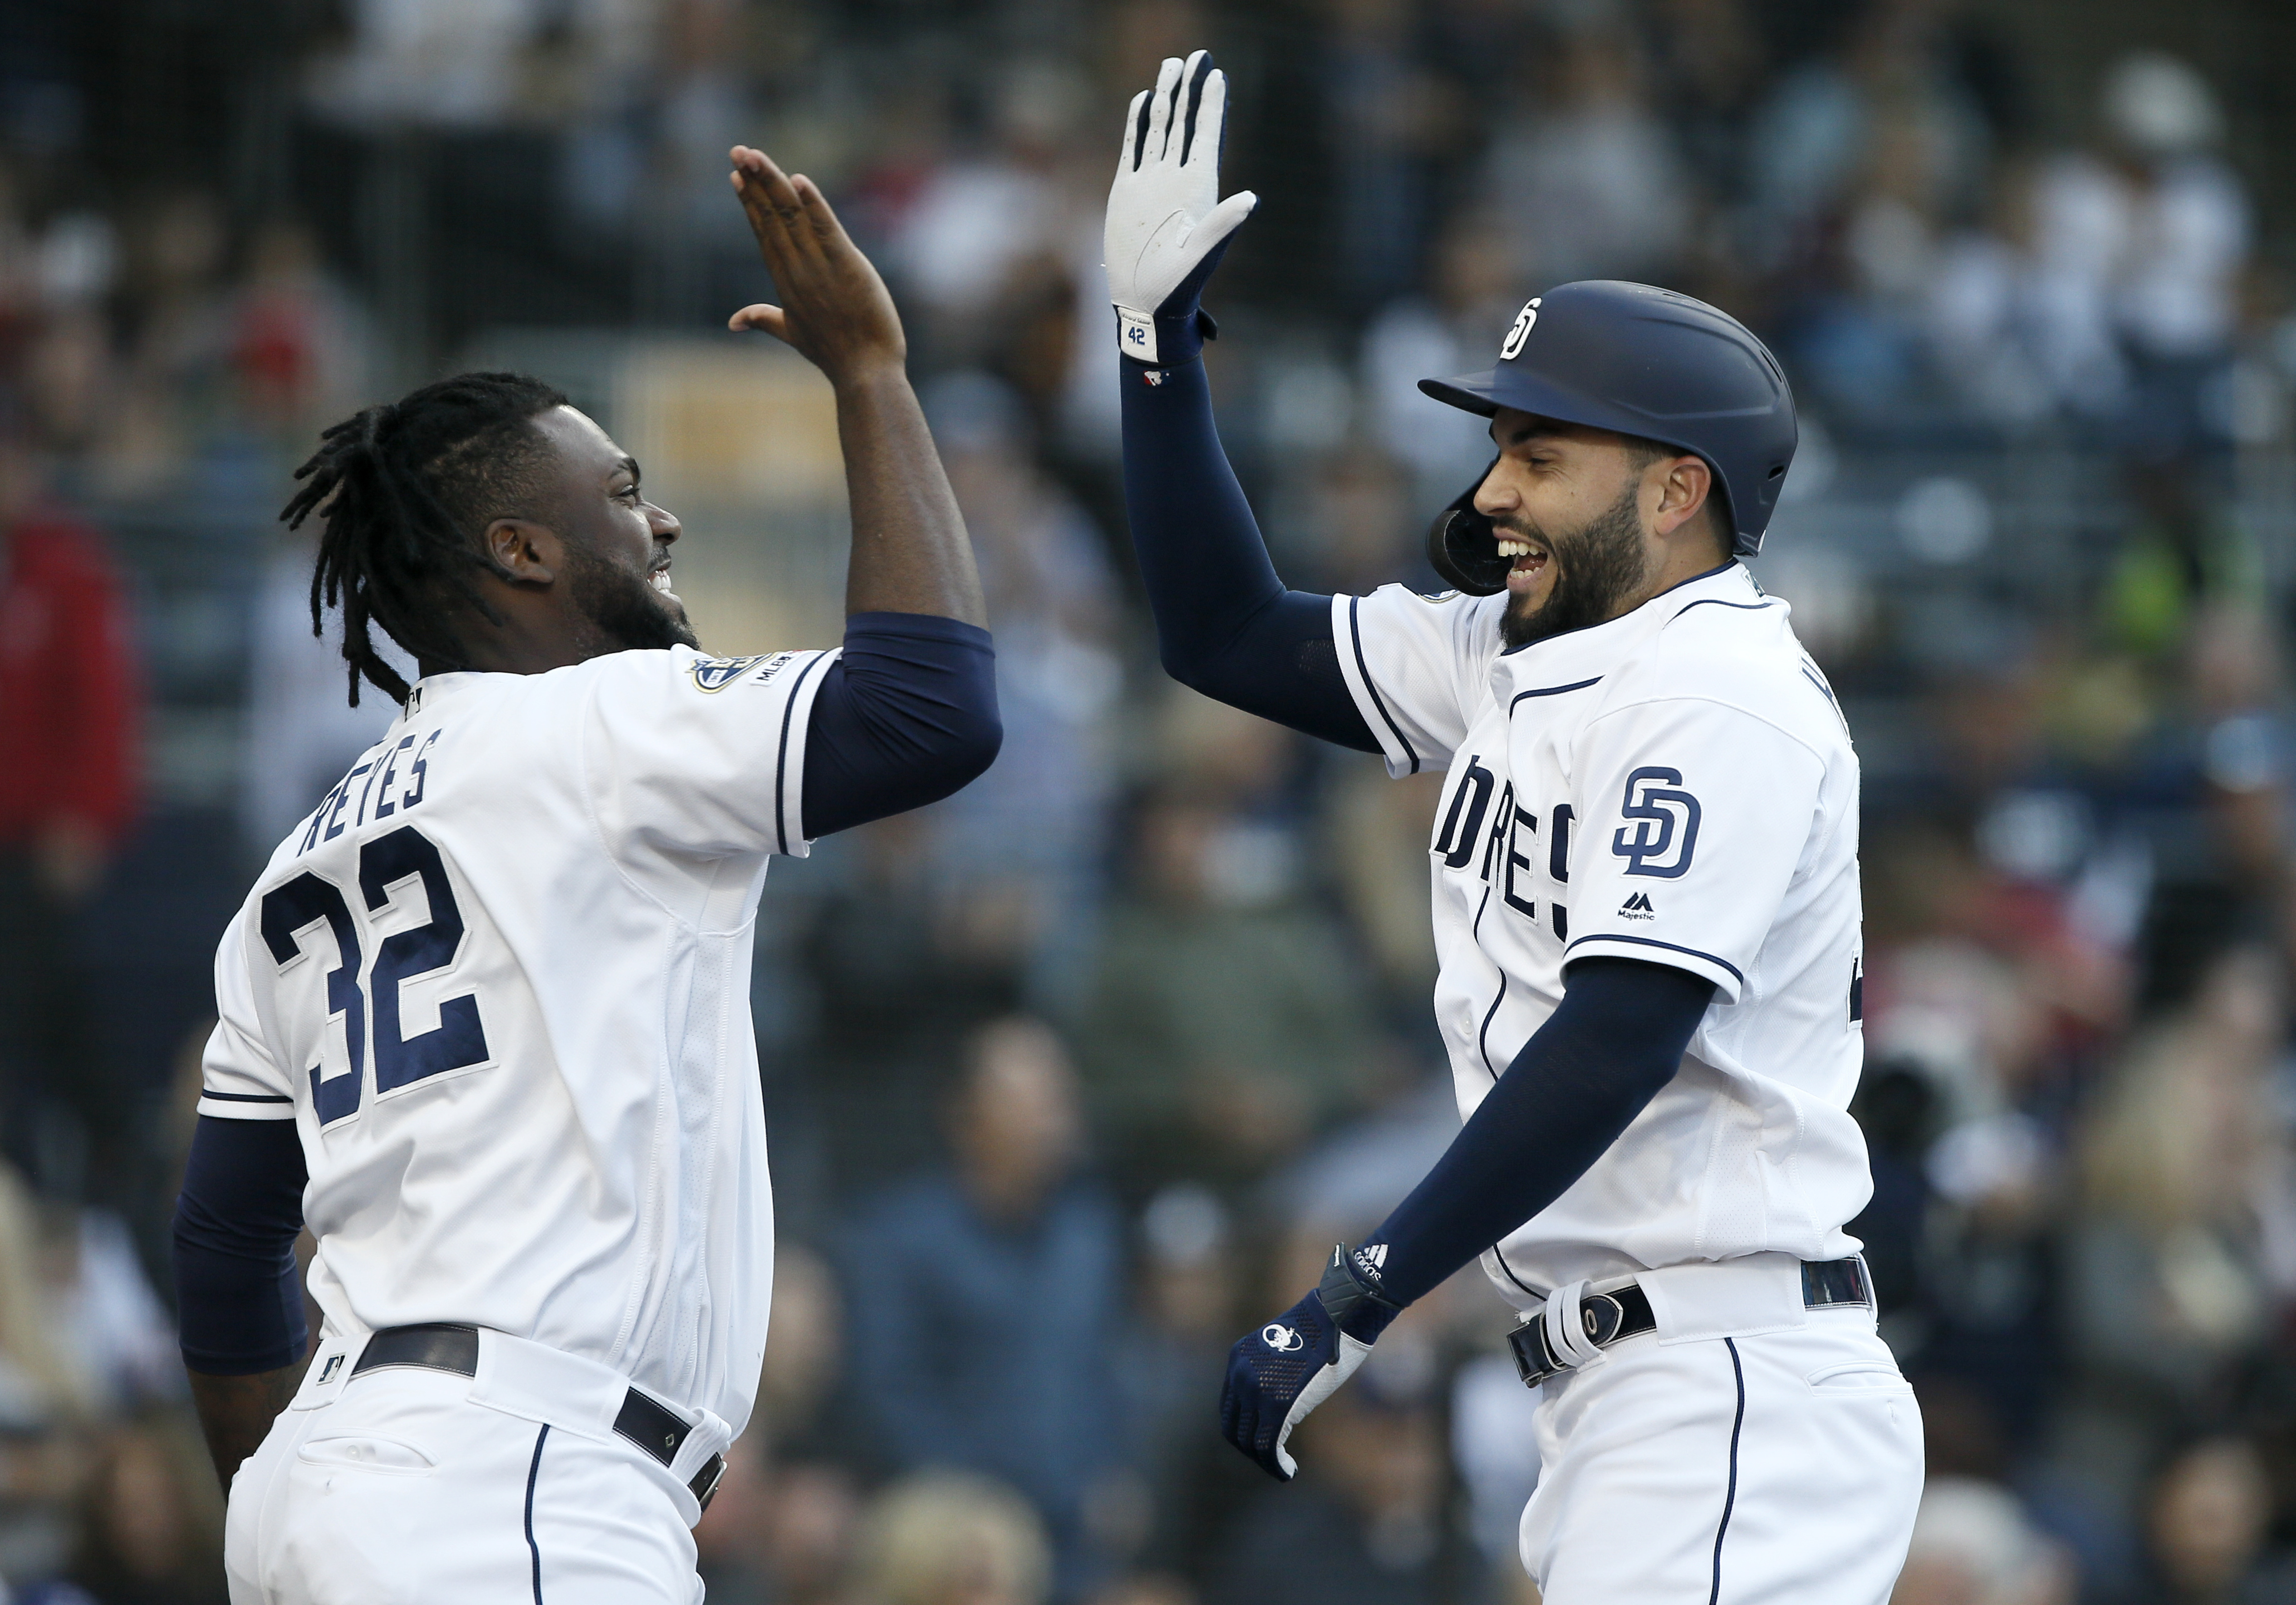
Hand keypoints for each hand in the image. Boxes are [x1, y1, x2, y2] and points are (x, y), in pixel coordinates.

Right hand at [727, 147, 904, 384]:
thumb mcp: (792, 333)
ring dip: (773, 182)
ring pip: (791, 215)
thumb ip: (763, 319)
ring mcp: (818, 267)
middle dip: (754, 181)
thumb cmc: (833, 354)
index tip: (736, 175)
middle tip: (738, 150)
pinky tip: (799, 180)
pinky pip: (826, 228)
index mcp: (784, 280)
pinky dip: (814, 204)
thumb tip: (733, 321)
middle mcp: (796, 269)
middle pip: (771, 216)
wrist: (864, 372)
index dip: (750, 202)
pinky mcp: (846, 265)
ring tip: (755, 155)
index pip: (763, 231)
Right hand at [1104, 49, 1256, 365]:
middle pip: (1185, 124)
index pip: (1207, 137)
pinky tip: (1143, 100)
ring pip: (1160, 130)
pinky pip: (1134, 149)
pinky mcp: (1128, 191)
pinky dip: (1138, 124)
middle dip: (1190, 90)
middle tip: (1196, 56)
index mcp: (1198, 189)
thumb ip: (1222, 226)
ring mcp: (1152, 183)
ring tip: (1170, 67)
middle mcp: (1176, 179)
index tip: (1217, 74)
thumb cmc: (1178, 285)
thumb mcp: (1202, 256)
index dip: (1212, 106)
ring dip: (1166, 99)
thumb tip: (1251, 200)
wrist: (1145, 302)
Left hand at [1219, 1245, 1396, 1480]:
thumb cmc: (1320, 1333)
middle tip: (1271, 1461)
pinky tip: (1288, 1471)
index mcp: (1237, 1359)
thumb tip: (1273, 1407)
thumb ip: (1269, 1375)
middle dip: (1251, 1450)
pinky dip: (1275, 1464)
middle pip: (1234, 1429)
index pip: (1229, 1409)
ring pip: (1250, 1441)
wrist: (1337, 1317)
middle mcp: (1240, 1375)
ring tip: (1282, 1469)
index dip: (1244, 1433)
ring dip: (1265, 1462)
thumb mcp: (1282, 1350)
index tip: (1262, 1444)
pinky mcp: (1277, 1403)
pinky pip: (1268, 1445)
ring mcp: (1256, 1389)